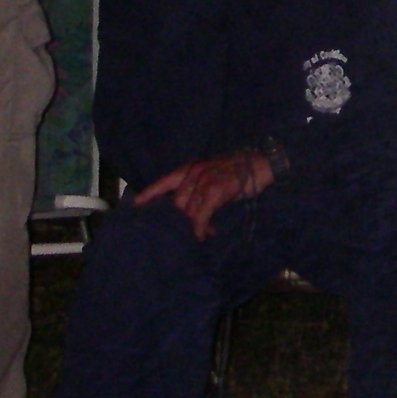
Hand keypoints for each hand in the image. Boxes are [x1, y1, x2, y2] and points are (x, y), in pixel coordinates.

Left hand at [135, 148, 276, 239]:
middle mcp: (194, 172)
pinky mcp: (215, 191)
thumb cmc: (238, 171)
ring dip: (195, 225)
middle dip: (183, 218)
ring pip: (189, 210)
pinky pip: (201, 215)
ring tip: (204, 233)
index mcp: (191, 168)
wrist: (261, 163)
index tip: (135, 204)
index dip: (149, 193)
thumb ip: (199, 189)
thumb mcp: (213, 174)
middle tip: (193, 229)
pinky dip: (201, 226)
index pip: (164, 181)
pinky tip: (204, 233)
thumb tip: (192, 212)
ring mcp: (204, 180)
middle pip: (177, 202)